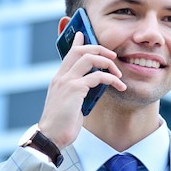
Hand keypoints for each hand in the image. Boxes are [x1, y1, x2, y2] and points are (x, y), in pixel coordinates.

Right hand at [37, 31, 126, 149]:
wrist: (51, 136)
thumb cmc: (61, 124)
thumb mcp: (69, 103)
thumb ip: (77, 91)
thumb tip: (90, 86)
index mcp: (58, 79)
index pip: (68, 54)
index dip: (78, 42)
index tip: (84, 34)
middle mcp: (61, 76)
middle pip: (80, 51)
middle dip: (99, 49)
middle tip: (113, 56)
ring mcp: (67, 81)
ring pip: (89, 58)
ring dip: (107, 62)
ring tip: (118, 73)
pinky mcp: (75, 89)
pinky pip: (97, 76)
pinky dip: (111, 79)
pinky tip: (119, 86)